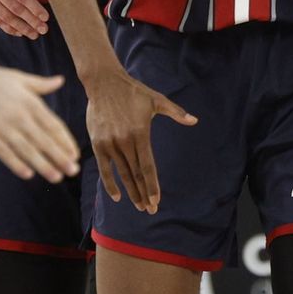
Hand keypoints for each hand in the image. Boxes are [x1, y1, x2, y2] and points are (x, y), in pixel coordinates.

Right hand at [0, 55, 80, 181]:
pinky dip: (16, 163)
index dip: (65, 141)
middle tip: (73, 171)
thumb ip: (40, 84)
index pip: (53, 125)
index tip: (75, 155)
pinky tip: (28, 174)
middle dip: (60, 157)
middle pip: (44, 139)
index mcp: (29, 101)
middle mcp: (19, 114)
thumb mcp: (18, 77)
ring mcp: (2, 125)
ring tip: (57, 177)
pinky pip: (3, 152)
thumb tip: (61, 81)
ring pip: (27, 148)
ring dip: (43, 164)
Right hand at [87, 66, 196, 212]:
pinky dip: (110, 184)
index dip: (152, 185)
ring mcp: (110, 144)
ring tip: (138, 206)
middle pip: (135, 174)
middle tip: (150, 210)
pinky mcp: (98, 144)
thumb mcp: (157, 100)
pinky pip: (104, 169)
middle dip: (143, 194)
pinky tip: (117, 197)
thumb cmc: (133, 92)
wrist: (104, 83)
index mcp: (140, 133)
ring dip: (130, 192)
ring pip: (122, 174)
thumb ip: (176, 112)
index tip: (156, 201)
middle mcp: (124, 141)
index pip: (147, 166)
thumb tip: (194, 120)